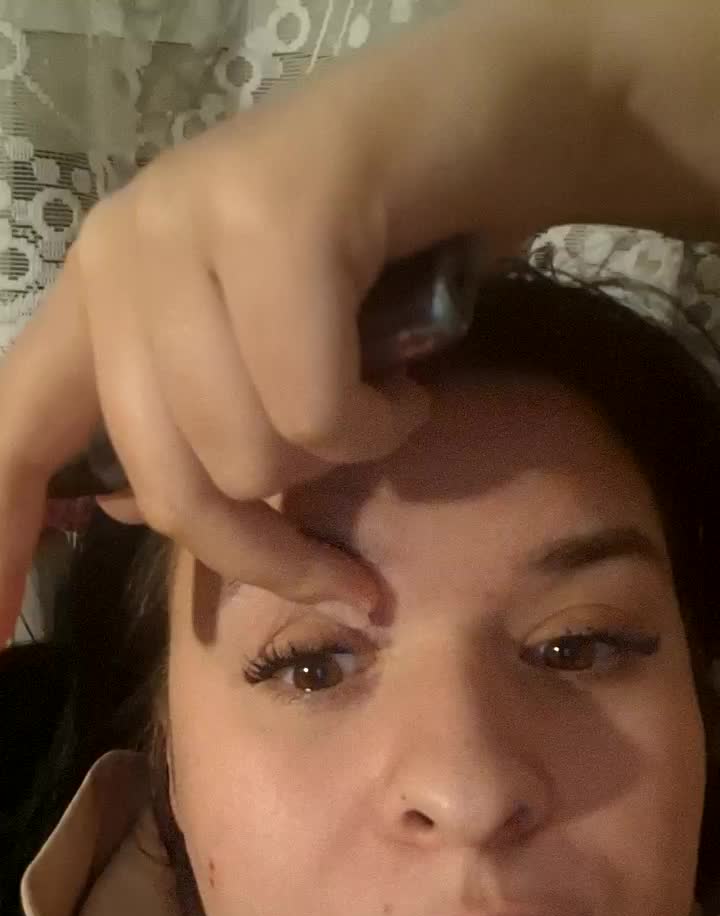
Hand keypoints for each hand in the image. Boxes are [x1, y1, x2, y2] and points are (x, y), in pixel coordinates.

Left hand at [2, 0, 718, 647]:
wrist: (485, 122)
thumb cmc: (382, 259)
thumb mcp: (263, 355)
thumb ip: (187, 423)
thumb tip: (130, 514)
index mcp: (102, 295)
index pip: (11, 435)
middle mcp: (120, 255)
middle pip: (162, 484)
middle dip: (267, 542)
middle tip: (342, 529)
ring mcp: (186, 226)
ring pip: (247, 455)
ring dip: (340, 459)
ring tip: (380, 398)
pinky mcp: (269, 218)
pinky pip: (313, 408)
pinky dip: (380, 423)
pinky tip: (409, 382)